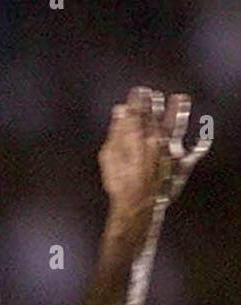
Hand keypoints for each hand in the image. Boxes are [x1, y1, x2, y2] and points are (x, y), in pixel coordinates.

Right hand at [99, 88, 209, 220]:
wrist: (137, 204)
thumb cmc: (120, 184)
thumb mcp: (108, 157)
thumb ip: (115, 131)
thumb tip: (119, 111)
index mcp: (138, 136)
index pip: (138, 112)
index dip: (137, 100)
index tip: (138, 91)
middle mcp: (157, 139)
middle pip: (156, 117)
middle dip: (153, 103)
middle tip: (152, 93)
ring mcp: (170, 151)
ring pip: (176, 126)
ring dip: (179, 112)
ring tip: (181, 99)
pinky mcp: (180, 164)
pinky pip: (194, 152)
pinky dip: (201, 144)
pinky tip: (204, 138)